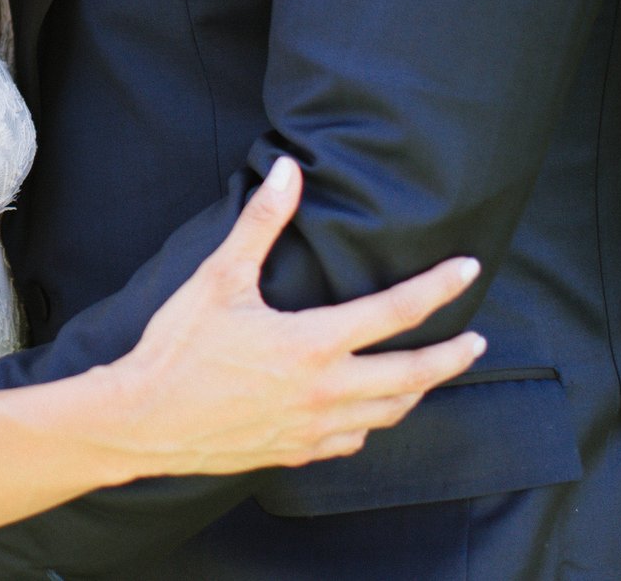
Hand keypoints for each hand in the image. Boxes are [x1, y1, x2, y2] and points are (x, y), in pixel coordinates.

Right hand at [84, 156, 485, 479]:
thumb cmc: (178, 347)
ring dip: (418, 390)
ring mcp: (315, 427)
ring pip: (390, 412)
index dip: (440, 287)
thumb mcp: (218, 277)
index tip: (468, 270)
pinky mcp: (297, 451)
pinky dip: (371, 421)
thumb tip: (287, 170)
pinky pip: (354, 440)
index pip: (397, 310)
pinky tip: (368, 412)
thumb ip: (261, 222)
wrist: (143, 420)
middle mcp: (326, 390)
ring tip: (430, 373)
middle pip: (413, 375)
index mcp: (313, 342)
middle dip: (452, 356)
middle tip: (476, 341)